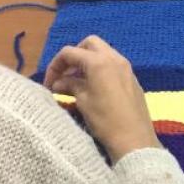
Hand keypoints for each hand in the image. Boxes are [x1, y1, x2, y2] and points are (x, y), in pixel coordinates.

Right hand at [43, 36, 160, 161]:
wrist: (134, 139)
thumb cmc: (105, 120)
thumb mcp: (83, 101)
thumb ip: (69, 85)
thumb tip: (58, 82)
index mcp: (99, 62)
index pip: (70, 52)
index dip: (55, 65)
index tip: (49, 83)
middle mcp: (115, 58)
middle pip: (89, 44)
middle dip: (74, 56)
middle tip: (65, 75)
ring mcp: (126, 67)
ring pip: (103, 52)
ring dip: (87, 62)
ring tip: (76, 82)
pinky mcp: (132, 78)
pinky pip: (113, 64)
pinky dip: (100, 69)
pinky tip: (94, 87)